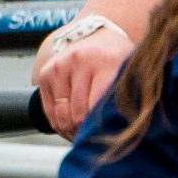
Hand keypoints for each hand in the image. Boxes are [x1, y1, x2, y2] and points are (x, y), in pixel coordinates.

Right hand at [33, 20, 133, 136]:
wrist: (100, 36)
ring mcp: (60, 67)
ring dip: (71, 132)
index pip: (99, 107)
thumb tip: (122, 134)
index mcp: (106, 62)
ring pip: (62, 115)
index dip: (102, 129)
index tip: (108, 139)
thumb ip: (129, 99)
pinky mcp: (46, 73)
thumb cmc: (119, 60)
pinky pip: (49, 111)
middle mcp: (80, 61)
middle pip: (78, 114)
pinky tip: (70, 129)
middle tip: (95, 140)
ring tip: (83, 137)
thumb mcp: (130, 75)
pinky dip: (59, 125)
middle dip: (86, 133)